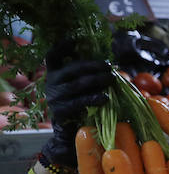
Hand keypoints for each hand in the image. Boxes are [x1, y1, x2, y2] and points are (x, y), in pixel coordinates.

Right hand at [39, 53, 110, 168]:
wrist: (69, 135)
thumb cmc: (81, 108)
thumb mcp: (82, 89)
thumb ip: (89, 76)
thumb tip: (109, 65)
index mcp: (55, 75)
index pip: (53, 56)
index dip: (61, 46)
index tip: (73, 39)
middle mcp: (51, 84)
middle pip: (71, 69)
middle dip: (92, 65)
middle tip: (109, 66)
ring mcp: (54, 98)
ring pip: (77, 84)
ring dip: (97, 80)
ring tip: (112, 78)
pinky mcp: (61, 111)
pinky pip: (79, 102)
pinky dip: (93, 98)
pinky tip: (105, 97)